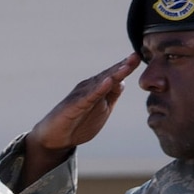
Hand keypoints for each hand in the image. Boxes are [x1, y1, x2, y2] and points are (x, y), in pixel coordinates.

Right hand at [16, 53, 141, 189]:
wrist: (55, 137)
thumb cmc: (78, 122)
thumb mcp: (101, 109)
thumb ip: (111, 95)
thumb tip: (122, 82)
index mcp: (97, 88)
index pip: (115, 76)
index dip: (126, 67)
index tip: (138, 57)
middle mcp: (89, 87)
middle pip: (109, 75)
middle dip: (123, 66)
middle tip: (136, 56)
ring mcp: (81, 95)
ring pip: (101, 83)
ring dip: (114, 74)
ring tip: (127, 66)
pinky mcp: (74, 105)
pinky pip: (88, 97)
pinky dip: (98, 89)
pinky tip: (108, 82)